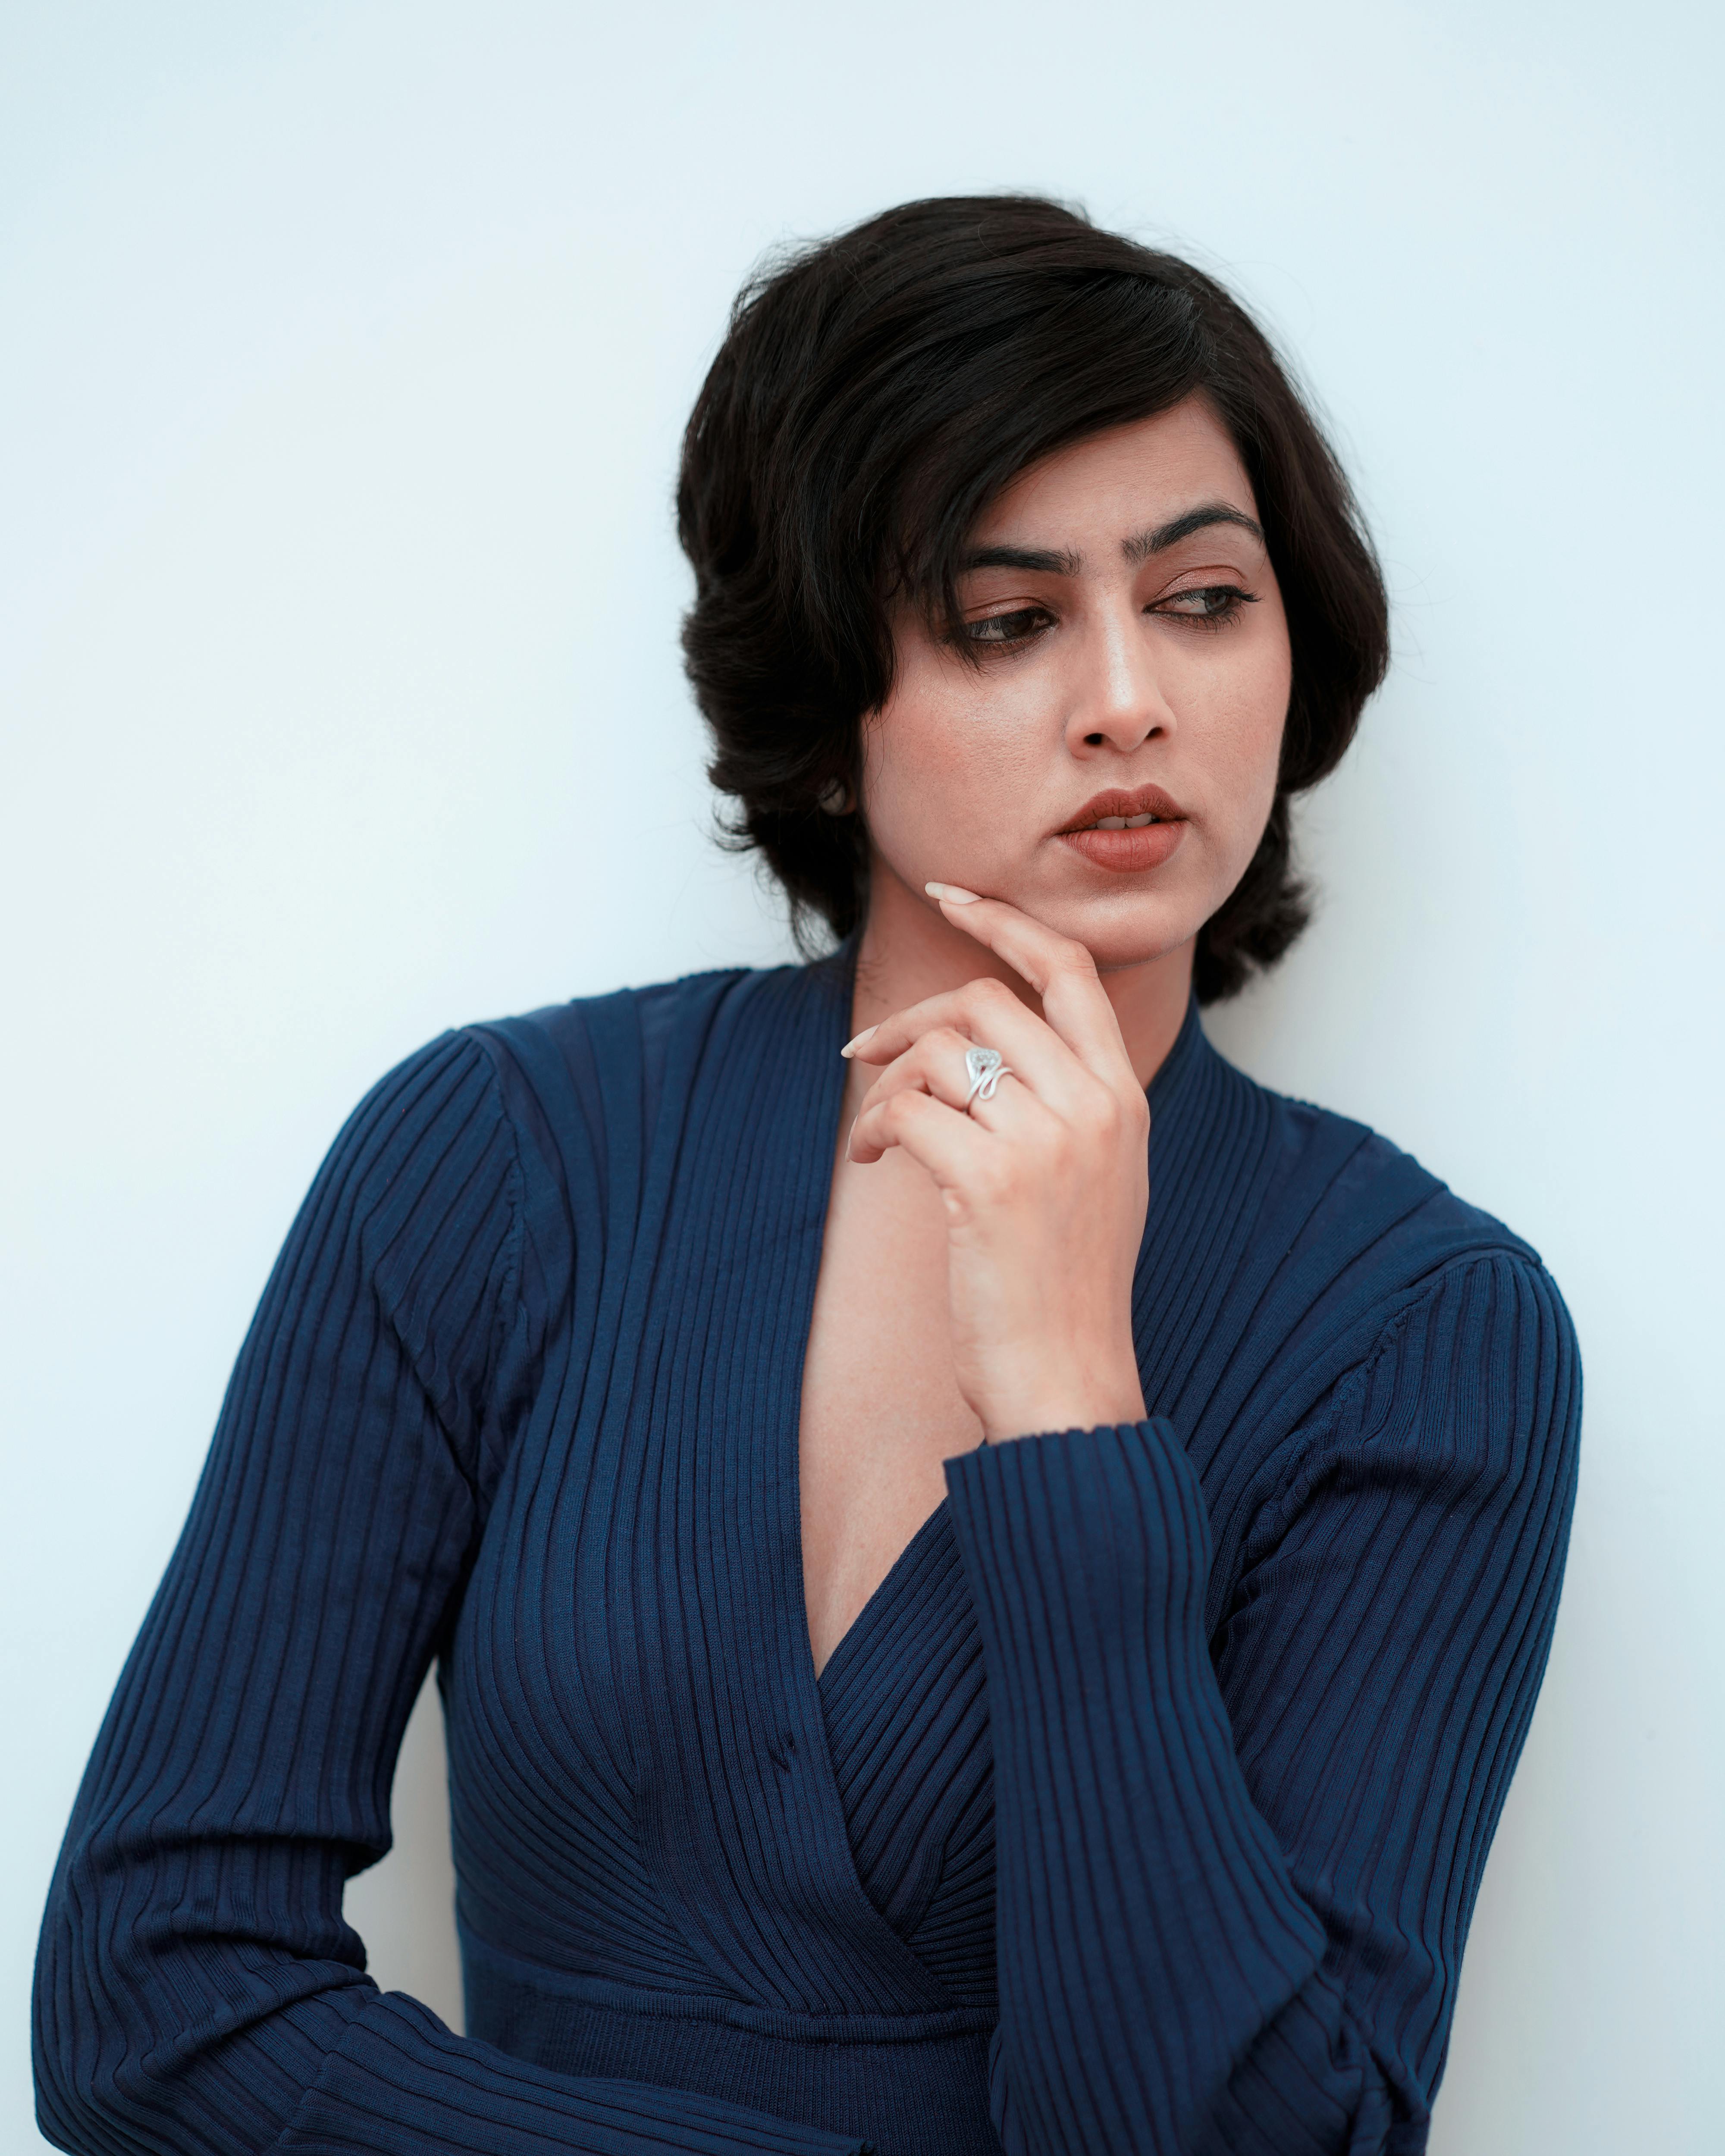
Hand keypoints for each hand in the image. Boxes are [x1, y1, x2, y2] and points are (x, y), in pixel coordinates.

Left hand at [844, 886, 1149, 1443]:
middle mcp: (1097, 1106)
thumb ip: (1062, 1103)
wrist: (1070, 1382)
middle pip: (984, 1001)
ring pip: (939, 1054)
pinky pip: (908, 1112)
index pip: (1069, 968)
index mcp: (1124, 1097)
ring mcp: (1050, 1142)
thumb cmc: (1064, 1287)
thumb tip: (975, 1048)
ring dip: (889, 1088)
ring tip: (882, 1140)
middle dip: (909, 1021)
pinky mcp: (993, 1181)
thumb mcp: (1094, 1177)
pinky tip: (878, 1166)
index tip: (951, 894)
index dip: (1005, 920)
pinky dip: (877, 1132)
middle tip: (864, 1056)